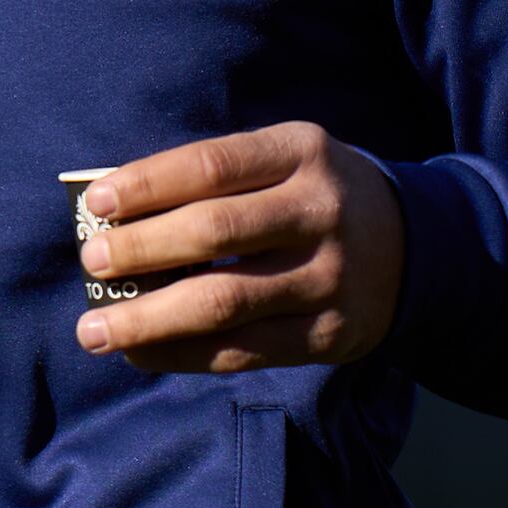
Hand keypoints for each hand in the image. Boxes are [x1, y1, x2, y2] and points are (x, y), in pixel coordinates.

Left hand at [76, 121, 403, 375]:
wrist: (415, 244)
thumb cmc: (310, 196)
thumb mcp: (281, 162)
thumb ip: (212, 181)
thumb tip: (111, 217)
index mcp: (301, 153)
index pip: (211, 165)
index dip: (147, 184)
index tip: (96, 204)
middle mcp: (321, 211)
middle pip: (214, 233)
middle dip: (141, 250)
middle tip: (92, 263)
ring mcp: (330, 276)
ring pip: (223, 302)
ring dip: (147, 319)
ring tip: (93, 329)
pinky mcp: (331, 333)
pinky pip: (243, 350)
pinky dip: (182, 354)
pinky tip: (140, 352)